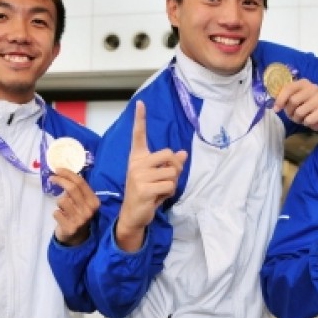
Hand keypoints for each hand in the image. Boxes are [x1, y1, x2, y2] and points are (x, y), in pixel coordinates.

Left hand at [50, 169, 99, 245]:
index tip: (57, 170)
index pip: (81, 183)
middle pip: (72, 189)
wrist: (76, 237)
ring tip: (63, 208)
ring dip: (59, 202)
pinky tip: (62, 218)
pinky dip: (56, 213)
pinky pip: (56, 213)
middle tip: (52, 177)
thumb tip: (62, 173)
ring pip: (62, 201)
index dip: (68, 174)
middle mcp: (89, 210)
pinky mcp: (70, 227)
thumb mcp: (82, 202)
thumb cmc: (78, 214)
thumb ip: (77, 190)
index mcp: (94, 201)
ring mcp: (80, 220)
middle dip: (60, 180)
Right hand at [116, 100, 187, 252]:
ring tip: (159, 191)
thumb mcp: (159, 177)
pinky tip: (158, 198)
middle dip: (175, 168)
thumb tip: (184, 153)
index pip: (139, 135)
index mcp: (137, 158)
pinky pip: (170, 186)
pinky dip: (169, 193)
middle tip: (166, 180)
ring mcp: (139, 176)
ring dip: (172, 184)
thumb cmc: (147, 194)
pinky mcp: (144, 189)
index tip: (141, 103)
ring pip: (172, 173)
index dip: (140, 119)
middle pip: (169, 155)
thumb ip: (171, 165)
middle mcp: (136, 164)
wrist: (134, 215)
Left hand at [273, 79, 317, 131]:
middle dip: (289, 111)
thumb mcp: (293, 98)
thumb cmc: (304, 104)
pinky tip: (308, 120)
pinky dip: (305, 123)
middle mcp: (313, 88)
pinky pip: (308, 120)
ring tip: (300, 118)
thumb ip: (284, 98)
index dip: (280, 99)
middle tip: (292, 114)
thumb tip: (276, 106)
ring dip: (297, 118)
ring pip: (300, 112)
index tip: (276, 109)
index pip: (289, 88)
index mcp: (303, 83)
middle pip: (293, 101)